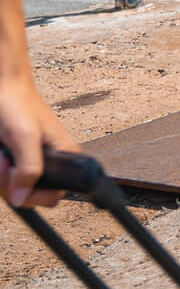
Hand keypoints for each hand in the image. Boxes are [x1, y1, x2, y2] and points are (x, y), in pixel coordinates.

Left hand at [0, 68, 79, 208]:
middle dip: (9, 182)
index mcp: (65, 156)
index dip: (33, 194)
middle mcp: (49, 163)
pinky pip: (2, 180)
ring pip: (11, 189)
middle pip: (28, 194)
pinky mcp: (14, 162)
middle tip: (4, 160)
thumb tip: (23, 198)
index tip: (17, 180)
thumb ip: (29, 168)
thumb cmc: (17, 106)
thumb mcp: (25, 137)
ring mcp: (29, 163)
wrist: (1, 91)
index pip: (55, 194)